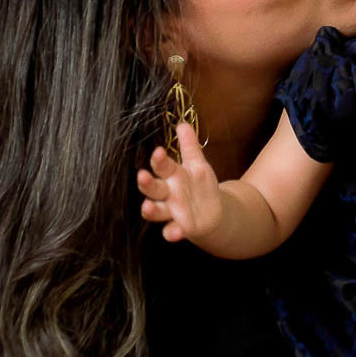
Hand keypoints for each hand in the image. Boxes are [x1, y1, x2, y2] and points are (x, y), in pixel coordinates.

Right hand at [137, 122, 222, 242]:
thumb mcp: (198, 164)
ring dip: (151, 210)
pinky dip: (171, 232)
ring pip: (156, 210)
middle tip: (142, 176)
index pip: (162, 166)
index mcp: (172, 175)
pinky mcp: (180, 227)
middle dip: (147, 183)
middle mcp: (167, 194)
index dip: (158, 160)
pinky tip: (174, 232)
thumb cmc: (199, 185)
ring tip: (147, 207)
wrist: (213, 212)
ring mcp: (172, 212)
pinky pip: (171, 231)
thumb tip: (182, 124)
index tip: (158, 152)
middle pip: (153, 188)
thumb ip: (189, 146)